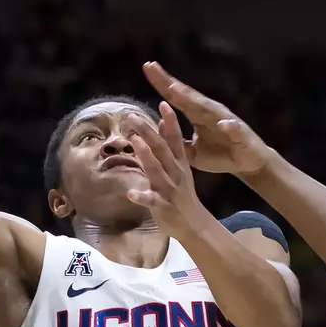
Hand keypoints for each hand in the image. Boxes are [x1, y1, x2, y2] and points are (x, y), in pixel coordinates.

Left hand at [123, 101, 211, 234]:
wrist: (195, 224)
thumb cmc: (183, 193)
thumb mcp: (180, 166)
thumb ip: (171, 145)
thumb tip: (161, 121)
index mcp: (179, 162)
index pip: (175, 138)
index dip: (170, 121)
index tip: (164, 102)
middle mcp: (175, 172)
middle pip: (161, 149)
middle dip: (148, 132)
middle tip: (132, 117)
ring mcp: (169, 189)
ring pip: (157, 170)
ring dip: (145, 155)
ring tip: (134, 142)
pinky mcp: (163, 206)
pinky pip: (151, 201)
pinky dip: (141, 197)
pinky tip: (130, 193)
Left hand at [141, 62, 273, 176]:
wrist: (248, 163)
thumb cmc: (220, 154)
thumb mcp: (192, 152)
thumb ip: (176, 140)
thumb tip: (158, 129)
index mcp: (198, 115)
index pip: (176, 97)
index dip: (162, 83)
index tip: (147, 67)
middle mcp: (210, 112)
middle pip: (187, 95)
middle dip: (170, 82)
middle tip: (152, 66)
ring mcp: (226, 121)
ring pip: (208, 108)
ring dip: (193, 100)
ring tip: (175, 89)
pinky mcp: (240, 134)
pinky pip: (234, 129)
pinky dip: (229, 126)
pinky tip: (222, 124)